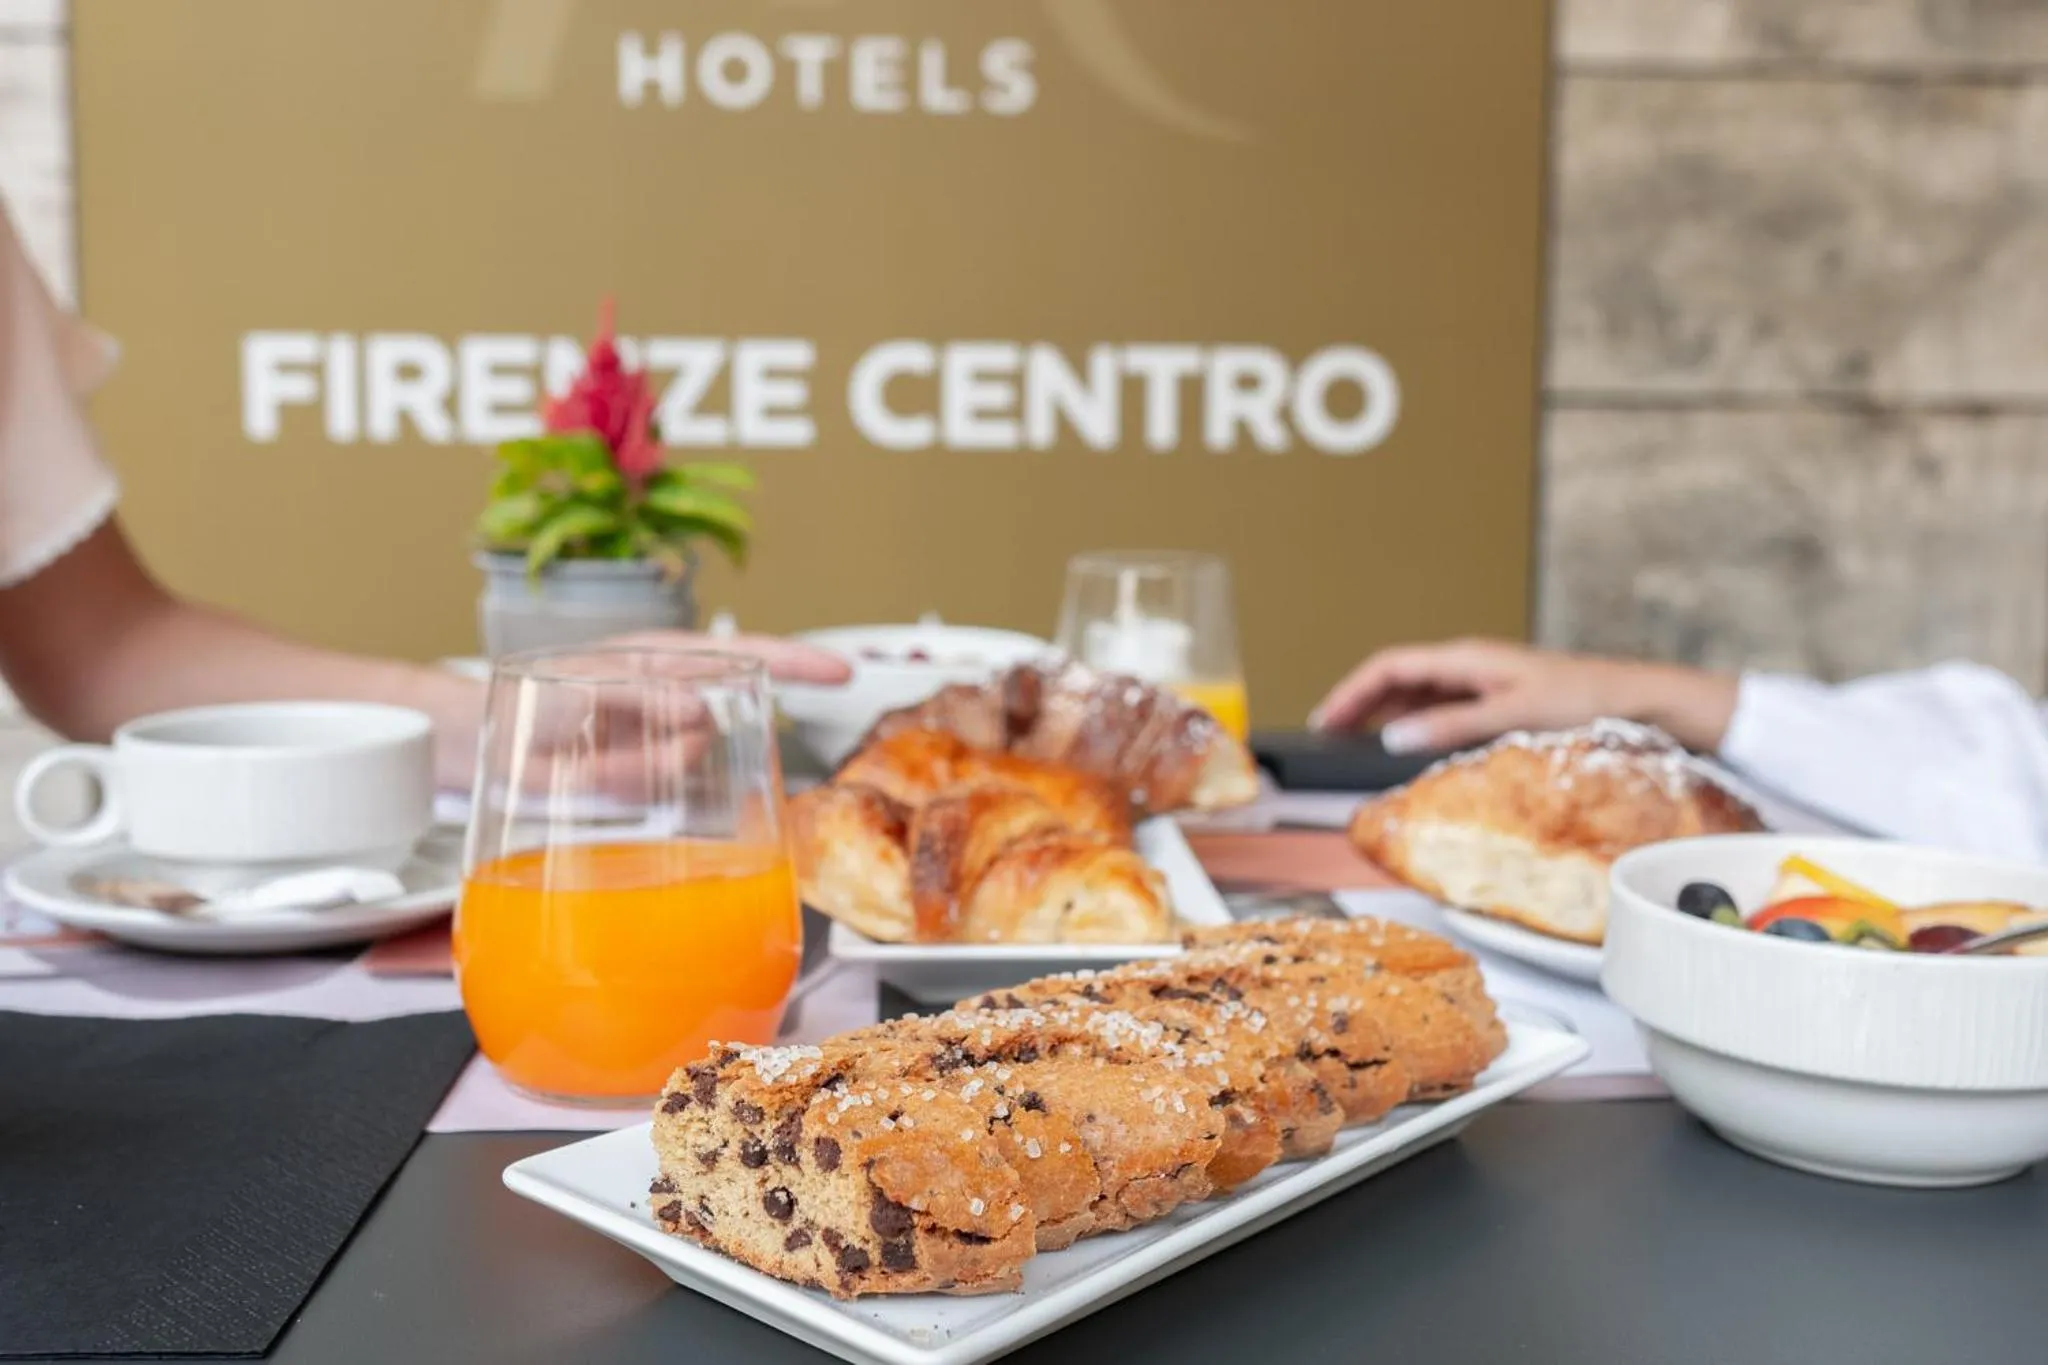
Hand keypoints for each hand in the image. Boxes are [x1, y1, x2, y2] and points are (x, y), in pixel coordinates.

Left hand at [426, 630, 852, 790]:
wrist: (482, 743)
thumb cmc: (530, 695)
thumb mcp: (586, 682)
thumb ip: (643, 694)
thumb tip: (699, 710)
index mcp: (666, 660)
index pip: (746, 655)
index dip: (796, 664)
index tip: (841, 672)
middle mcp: (673, 699)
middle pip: (722, 718)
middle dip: (689, 743)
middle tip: (640, 751)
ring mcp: (660, 742)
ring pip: (691, 760)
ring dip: (646, 765)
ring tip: (591, 758)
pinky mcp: (645, 782)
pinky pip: (662, 790)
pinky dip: (631, 785)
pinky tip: (592, 776)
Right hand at [1309, 638, 1737, 753]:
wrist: (1639, 698)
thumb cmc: (1584, 700)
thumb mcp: (1511, 715)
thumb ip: (1450, 726)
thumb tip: (1392, 738)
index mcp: (1466, 658)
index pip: (1389, 666)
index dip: (1351, 692)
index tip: (1324, 721)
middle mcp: (1469, 665)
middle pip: (1395, 678)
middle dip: (1357, 704)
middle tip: (1327, 736)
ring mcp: (1482, 681)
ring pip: (1415, 693)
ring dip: (1381, 714)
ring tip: (1353, 743)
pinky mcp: (1497, 699)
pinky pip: (1439, 707)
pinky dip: (1412, 723)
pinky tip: (1407, 746)